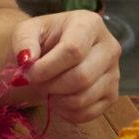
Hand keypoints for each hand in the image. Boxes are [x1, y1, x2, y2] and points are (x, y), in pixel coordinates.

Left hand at [12, 10, 120, 124]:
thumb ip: (24, 42)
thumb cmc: (42, 39)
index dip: (46, 68)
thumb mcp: (27, 32)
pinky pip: (87, 113)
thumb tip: (27, 60)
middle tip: (36, 83)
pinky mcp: (112, 95)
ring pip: (84, 98)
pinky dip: (66, 112)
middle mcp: (110, 47)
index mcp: (90, 24)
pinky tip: (58, 99)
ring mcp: (115, 73)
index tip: (27, 74)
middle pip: (81, 77)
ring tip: (47, 88)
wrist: (54, 52)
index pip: (73, 50)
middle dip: (51, 85)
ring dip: (56, 100)